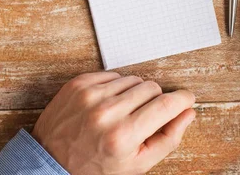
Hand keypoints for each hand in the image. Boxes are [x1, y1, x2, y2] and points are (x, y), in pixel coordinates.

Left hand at [31, 72, 195, 174]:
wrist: (52, 161)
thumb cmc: (96, 167)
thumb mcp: (137, 164)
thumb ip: (168, 139)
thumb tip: (187, 113)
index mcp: (123, 136)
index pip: (166, 105)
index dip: (183, 99)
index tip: (187, 99)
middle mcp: (106, 113)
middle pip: (152, 88)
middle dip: (156, 101)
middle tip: (145, 117)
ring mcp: (90, 95)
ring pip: (134, 79)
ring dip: (135, 93)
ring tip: (124, 113)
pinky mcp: (79, 84)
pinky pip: (113, 74)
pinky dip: (116, 87)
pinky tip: (109, 104)